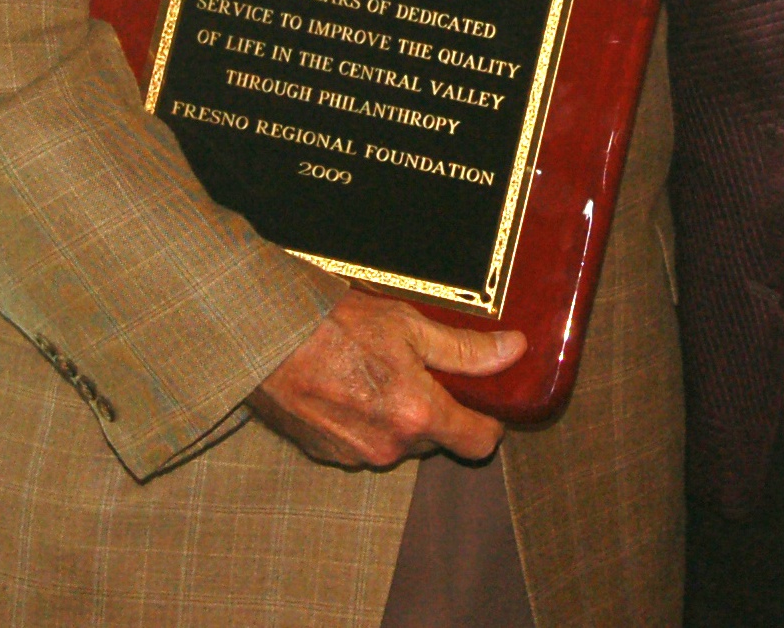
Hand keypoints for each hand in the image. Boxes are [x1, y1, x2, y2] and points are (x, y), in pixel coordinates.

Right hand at [248, 289, 525, 468]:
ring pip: (398, 443)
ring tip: (376, 370)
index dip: (488, 422)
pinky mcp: (327, 457)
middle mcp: (390, 448)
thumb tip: (515, 351)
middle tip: (419, 367)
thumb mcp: (410, 325)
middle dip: (435, 410)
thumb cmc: (338, 325)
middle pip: (435, 440)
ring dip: (397, 417)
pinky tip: (349, 385)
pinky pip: (364, 444)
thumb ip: (466, 349)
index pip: (478, 443)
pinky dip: (364, 422)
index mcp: (417, 416)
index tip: (484, 400)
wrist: (268, 338)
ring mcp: (356, 457)